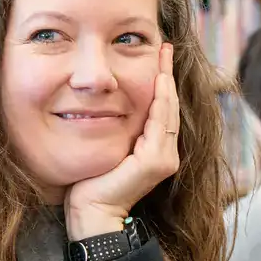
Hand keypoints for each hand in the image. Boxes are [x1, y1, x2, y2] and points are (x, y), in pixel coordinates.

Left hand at [66, 42, 179, 238]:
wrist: (90, 214)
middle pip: (169, 104)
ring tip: (163, 55)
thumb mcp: (107, 147)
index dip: (162, 80)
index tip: (159, 55)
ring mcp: (163, 158)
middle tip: (166, 46)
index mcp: (157, 151)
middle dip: (167, 73)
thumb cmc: (91, 183)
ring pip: (167, 110)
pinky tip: (157, 79)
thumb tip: (105, 101)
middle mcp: (166, 154)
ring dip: (166, 80)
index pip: (162, 108)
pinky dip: (160, 99)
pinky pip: (159, 122)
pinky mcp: (155, 162)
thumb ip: (116, 129)